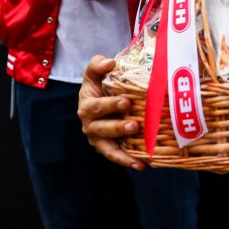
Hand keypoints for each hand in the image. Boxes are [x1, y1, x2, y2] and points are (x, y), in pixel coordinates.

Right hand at [77, 55, 145, 169]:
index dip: (109, 105)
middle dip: (118, 127)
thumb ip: (98, 64)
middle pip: (101, 128)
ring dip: (123, 152)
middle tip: (134, 125)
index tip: (126, 102)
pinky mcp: (109, 148)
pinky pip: (117, 157)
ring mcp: (99, 139)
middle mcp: (90, 125)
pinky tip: (142, 165)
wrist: (101, 96)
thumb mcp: (95, 71)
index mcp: (87, 106)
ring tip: (139, 155)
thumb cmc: (99, 83)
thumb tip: (109, 63)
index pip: (96, 106)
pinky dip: (128, 162)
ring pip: (108, 147)